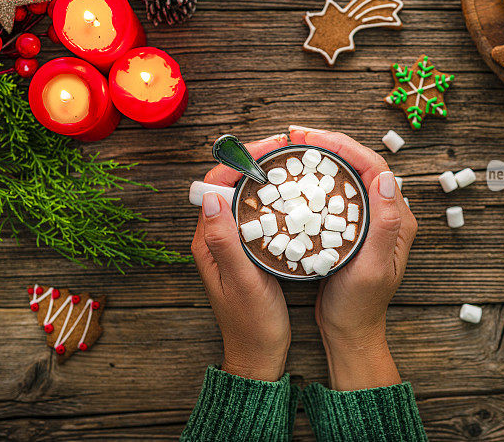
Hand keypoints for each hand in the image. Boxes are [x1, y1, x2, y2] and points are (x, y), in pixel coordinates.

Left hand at [191, 134, 290, 381]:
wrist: (258, 355)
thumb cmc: (251, 323)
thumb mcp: (241, 281)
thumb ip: (225, 241)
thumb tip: (212, 196)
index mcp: (208, 241)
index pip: (215, 185)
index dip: (239, 161)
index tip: (268, 147)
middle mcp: (217, 237)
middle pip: (231, 185)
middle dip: (256, 162)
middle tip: (287, 149)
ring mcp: (233, 244)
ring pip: (246, 198)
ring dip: (266, 177)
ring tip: (293, 164)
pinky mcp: (250, 251)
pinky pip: (258, 214)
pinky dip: (275, 199)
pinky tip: (295, 196)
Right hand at [289, 126, 417, 389]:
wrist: (350, 331)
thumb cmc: (361, 304)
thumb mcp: (373, 267)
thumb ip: (384, 224)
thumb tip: (385, 177)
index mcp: (397, 218)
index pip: (375, 167)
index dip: (346, 146)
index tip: (315, 137)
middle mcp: (385, 213)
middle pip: (360, 164)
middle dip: (330, 144)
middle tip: (296, 135)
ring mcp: (366, 219)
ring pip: (346, 175)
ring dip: (322, 157)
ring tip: (294, 147)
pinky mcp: (350, 227)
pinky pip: (335, 192)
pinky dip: (317, 177)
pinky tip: (297, 175)